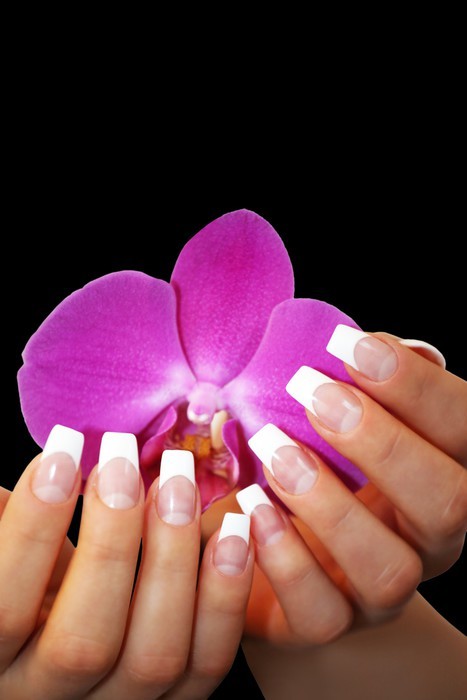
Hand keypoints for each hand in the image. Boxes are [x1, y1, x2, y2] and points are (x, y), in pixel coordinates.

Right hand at [0, 431, 253, 699]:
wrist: (68, 631)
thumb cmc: (26, 580)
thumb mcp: (8, 556)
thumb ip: (10, 523)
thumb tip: (30, 463)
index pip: (5, 610)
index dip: (33, 530)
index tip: (62, 451)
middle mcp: (51, 699)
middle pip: (85, 643)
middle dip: (111, 541)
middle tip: (124, 460)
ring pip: (155, 655)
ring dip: (174, 558)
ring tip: (179, 481)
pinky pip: (208, 660)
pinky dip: (225, 591)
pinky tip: (234, 529)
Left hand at [239, 331, 465, 643]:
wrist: (287, 548)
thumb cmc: (319, 460)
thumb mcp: (342, 419)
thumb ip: (367, 385)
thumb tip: (379, 344)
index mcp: (445, 474)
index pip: (465, 431)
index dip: (418, 387)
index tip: (351, 345)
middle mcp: (430, 538)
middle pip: (450, 503)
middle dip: (381, 442)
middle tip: (313, 391)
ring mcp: (384, 590)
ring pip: (389, 568)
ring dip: (330, 504)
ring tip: (275, 451)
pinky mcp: (331, 621)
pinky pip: (322, 612)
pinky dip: (284, 558)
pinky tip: (250, 508)